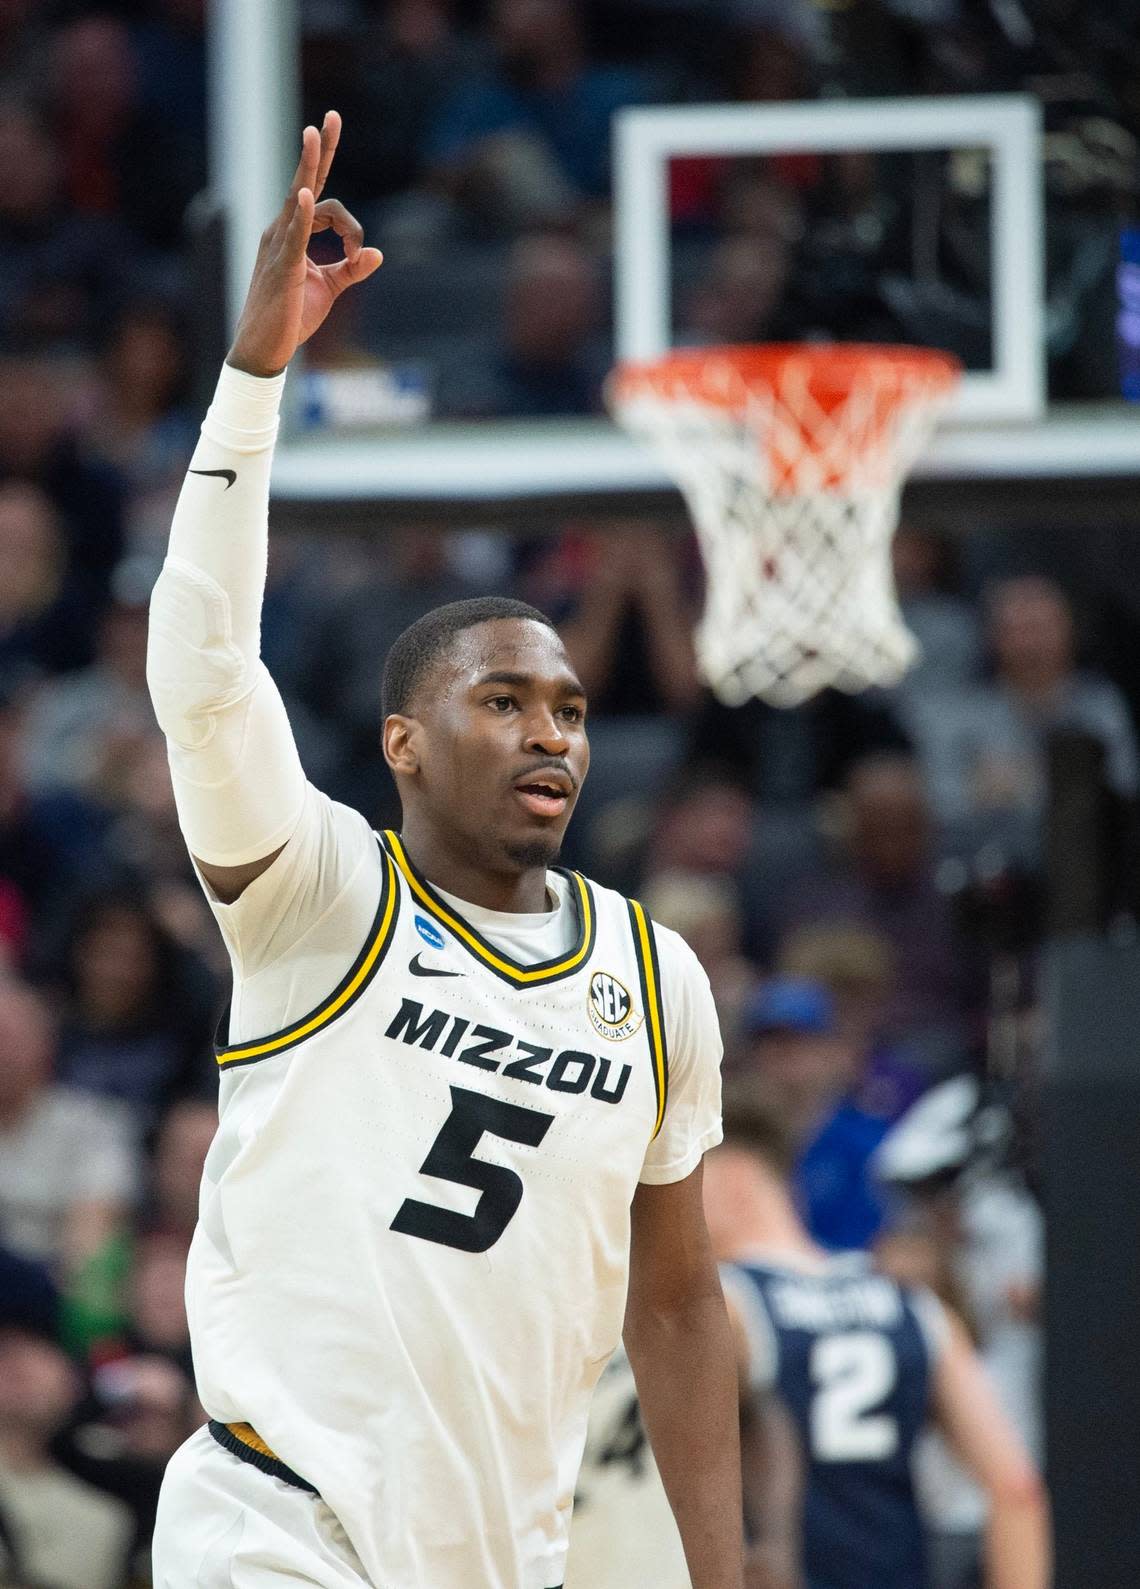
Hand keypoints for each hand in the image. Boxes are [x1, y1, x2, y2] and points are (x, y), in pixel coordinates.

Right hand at [228, 111, 382, 377]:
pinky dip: (300, 215)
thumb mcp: (329, 289)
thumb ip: (351, 269)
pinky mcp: (281, 268)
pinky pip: (292, 236)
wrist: (264, 350)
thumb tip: (377, 254)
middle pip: (304, 184)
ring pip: (298, 199)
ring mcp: (279, 246)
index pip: (323, 205)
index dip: (349, 224)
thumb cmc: (291, 318)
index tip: (358, 251)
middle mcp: (281, 231)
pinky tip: (305, 194)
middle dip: (319, 151)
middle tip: (331, 117)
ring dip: (309, 166)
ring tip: (316, 133)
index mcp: (293, 235)